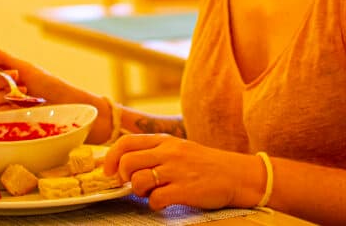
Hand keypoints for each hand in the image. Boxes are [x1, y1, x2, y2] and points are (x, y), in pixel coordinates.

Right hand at [0, 38, 107, 113]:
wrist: (69, 105)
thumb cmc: (49, 85)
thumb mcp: (25, 68)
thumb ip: (3, 57)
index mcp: (2, 76)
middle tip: (18, 77)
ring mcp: (3, 109)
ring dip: (4, 93)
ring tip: (26, 92)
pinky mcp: (8, 125)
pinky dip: (8, 107)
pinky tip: (23, 105)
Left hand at [102, 134, 263, 210]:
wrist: (236, 174)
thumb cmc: (205, 165)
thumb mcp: (179, 148)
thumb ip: (155, 152)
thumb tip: (125, 162)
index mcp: (165, 140)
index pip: (126, 142)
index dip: (111, 157)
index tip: (108, 171)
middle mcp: (169, 152)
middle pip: (127, 161)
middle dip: (122, 177)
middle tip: (130, 185)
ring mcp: (177, 171)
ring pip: (139, 181)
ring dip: (139, 192)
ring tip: (151, 193)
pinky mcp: (184, 190)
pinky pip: (155, 200)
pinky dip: (155, 205)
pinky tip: (166, 201)